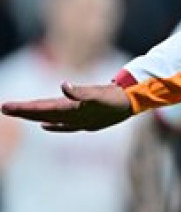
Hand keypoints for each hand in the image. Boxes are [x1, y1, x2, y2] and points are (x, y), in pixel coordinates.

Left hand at [2, 82, 132, 131]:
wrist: (136, 103)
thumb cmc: (118, 98)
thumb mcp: (100, 93)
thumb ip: (80, 91)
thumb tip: (64, 85)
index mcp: (72, 111)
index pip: (41, 109)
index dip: (23, 108)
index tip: (5, 107)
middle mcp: (72, 118)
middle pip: (42, 115)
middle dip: (22, 112)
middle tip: (4, 108)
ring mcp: (79, 121)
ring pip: (50, 118)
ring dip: (33, 116)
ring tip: (18, 114)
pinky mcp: (86, 120)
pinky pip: (63, 124)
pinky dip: (52, 124)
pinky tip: (45, 125)